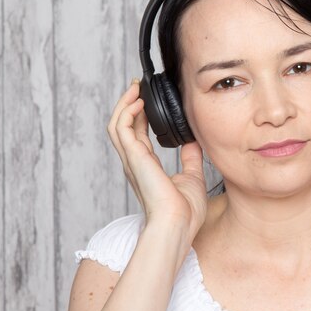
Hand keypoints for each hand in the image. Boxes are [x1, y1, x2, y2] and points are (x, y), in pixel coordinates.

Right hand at [106, 79, 207, 241]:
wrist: (178, 225)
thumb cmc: (185, 211)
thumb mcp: (192, 177)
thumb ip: (190, 159)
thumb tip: (193, 142)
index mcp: (146, 167)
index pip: (137, 134)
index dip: (138, 116)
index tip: (145, 100)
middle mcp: (135, 162)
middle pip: (122, 126)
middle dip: (128, 104)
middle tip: (137, 86)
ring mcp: (131, 160)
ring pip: (117, 124)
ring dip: (124, 103)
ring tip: (135, 88)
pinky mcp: (133, 158)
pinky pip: (122, 128)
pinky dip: (127, 112)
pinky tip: (139, 102)